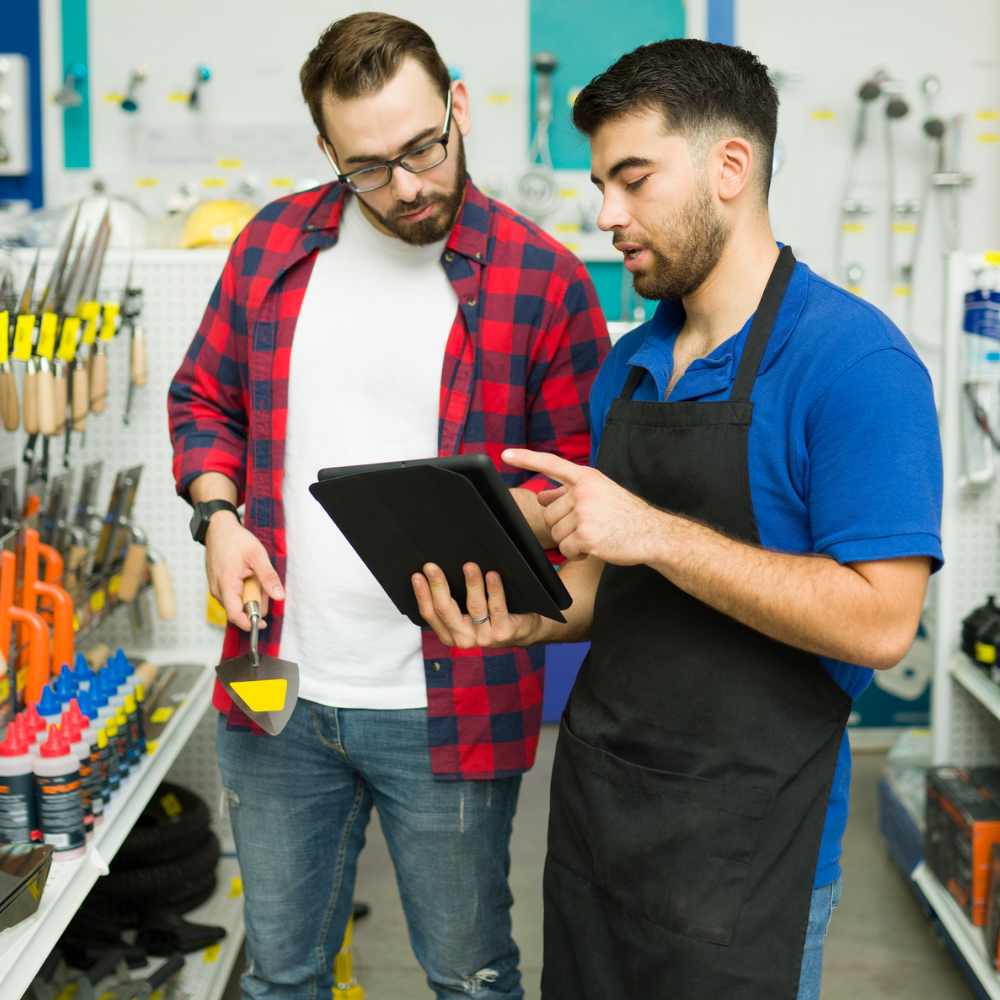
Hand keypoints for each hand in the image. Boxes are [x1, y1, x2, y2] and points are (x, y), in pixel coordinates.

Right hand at [205, 513, 283, 630]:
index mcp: (226, 584)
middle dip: (255, 603)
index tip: (262, 624)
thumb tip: (279, 596)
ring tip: (254, 576)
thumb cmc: (235, 540)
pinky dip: (244, 591)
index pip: (235, 615)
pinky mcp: (218, 586)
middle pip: (239, 610)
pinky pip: (233, 596)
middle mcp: (218, 590)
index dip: (249, 623)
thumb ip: (268, 577)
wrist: (219, 530)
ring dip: (250, 595)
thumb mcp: (257, 556)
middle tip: (264, 585)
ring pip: (237, 603)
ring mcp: (216, 588)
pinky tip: (247, 576)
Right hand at [412, 562, 543, 648]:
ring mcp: (484, 637)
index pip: (430, 614)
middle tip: (431, 566)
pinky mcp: (503, 632)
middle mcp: (463, 639)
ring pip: (474, 607)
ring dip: (471, 584)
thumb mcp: (467, 615)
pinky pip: (497, 607)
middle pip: (446, 610)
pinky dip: (494, 590)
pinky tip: (491, 575)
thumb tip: (436, 573)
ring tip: (469, 566)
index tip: (417, 575)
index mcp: (449, 634)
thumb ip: (453, 602)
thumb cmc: (491, 616)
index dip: (422, 594)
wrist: (524, 632)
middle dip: (437, 585)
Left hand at [503, 448, 665, 564]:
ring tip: (594, 535)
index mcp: (586, 477)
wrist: (652, 533)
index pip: (551, 464)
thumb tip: (541, 495)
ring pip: (555, 533)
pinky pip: (566, 549)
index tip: (505, 454)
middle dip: (562, 526)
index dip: (526, 458)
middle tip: (586, 527)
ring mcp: (584, 513)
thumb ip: (569, 492)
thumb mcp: (599, 493)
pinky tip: (595, 547)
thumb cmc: (624, 514)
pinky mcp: (586, 535)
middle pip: (548, 514)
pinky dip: (577, 554)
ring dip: (570, 541)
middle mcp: (583, 491)